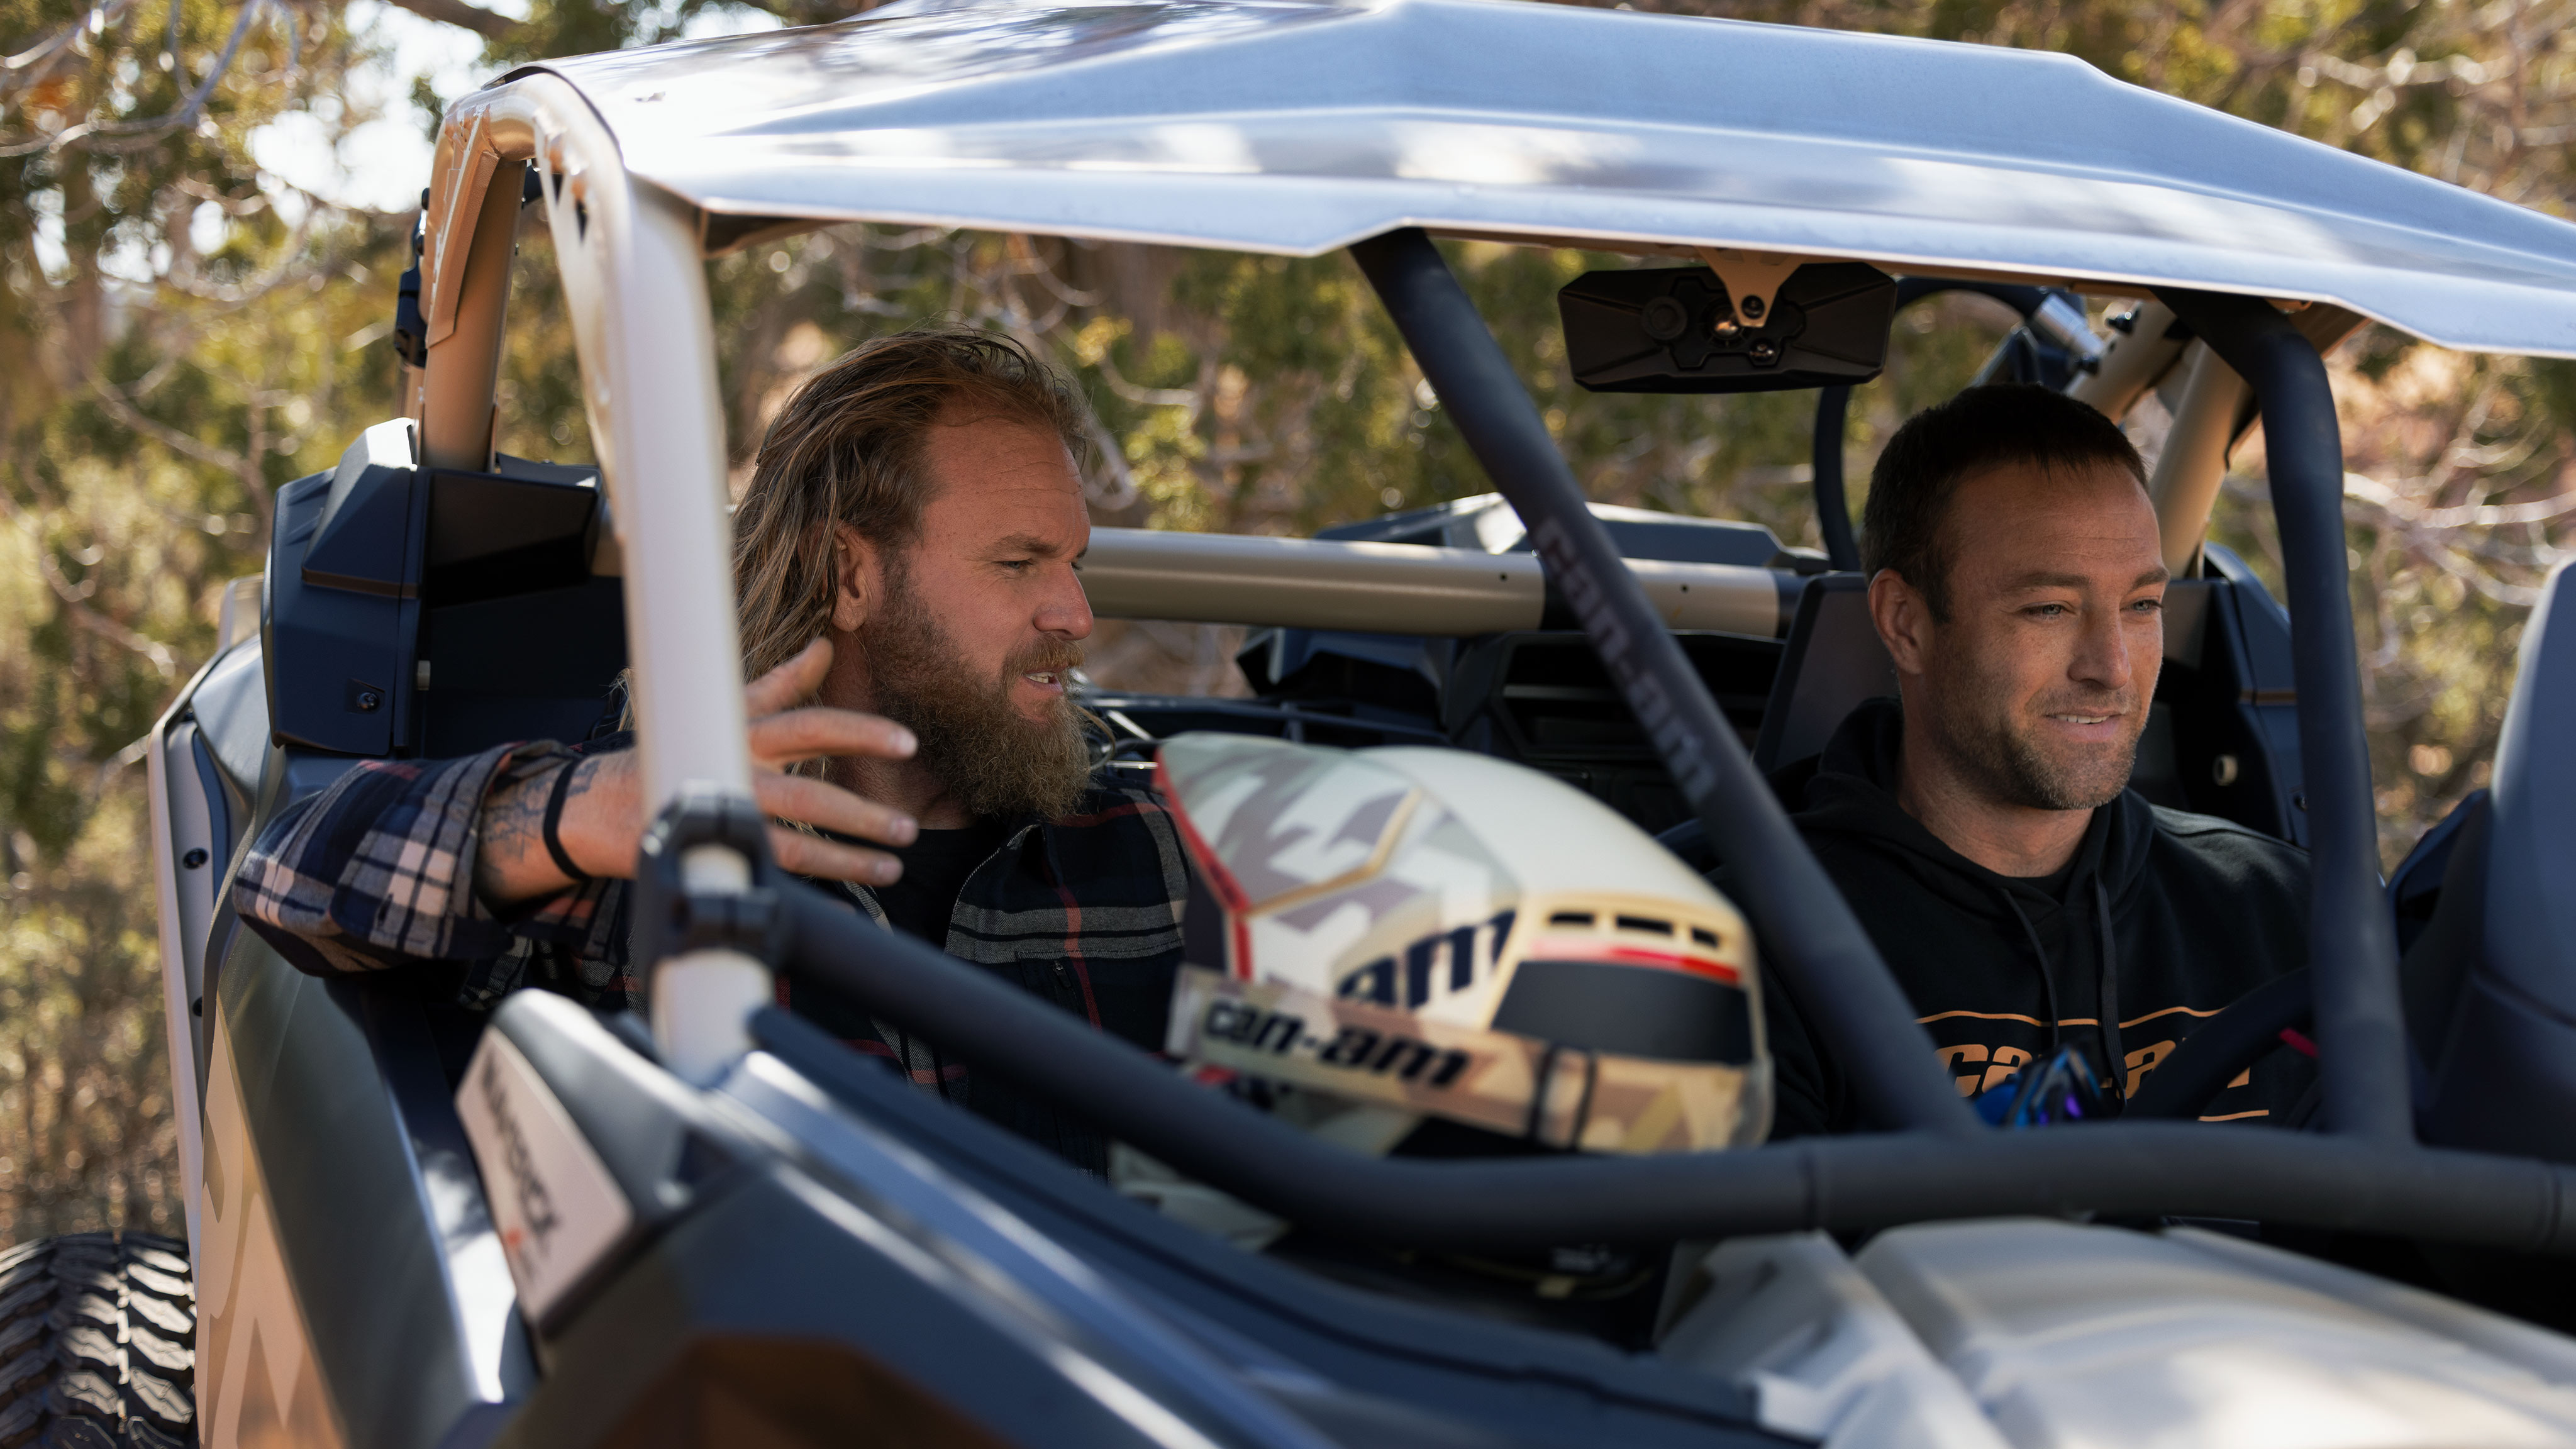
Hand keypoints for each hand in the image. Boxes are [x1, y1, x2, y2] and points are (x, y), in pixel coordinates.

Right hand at [475, 639, 919, 904]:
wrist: (601, 806)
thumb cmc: (677, 748)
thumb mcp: (726, 707)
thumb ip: (781, 683)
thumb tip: (825, 648)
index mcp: (745, 732)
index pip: (812, 726)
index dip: (861, 733)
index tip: (906, 743)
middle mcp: (738, 771)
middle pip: (809, 793)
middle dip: (863, 813)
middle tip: (909, 827)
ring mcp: (725, 816)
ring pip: (795, 842)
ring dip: (848, 856)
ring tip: (893, 863)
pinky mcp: (713, 853)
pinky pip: (772, 871)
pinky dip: (814, 884)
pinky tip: (848, 892)